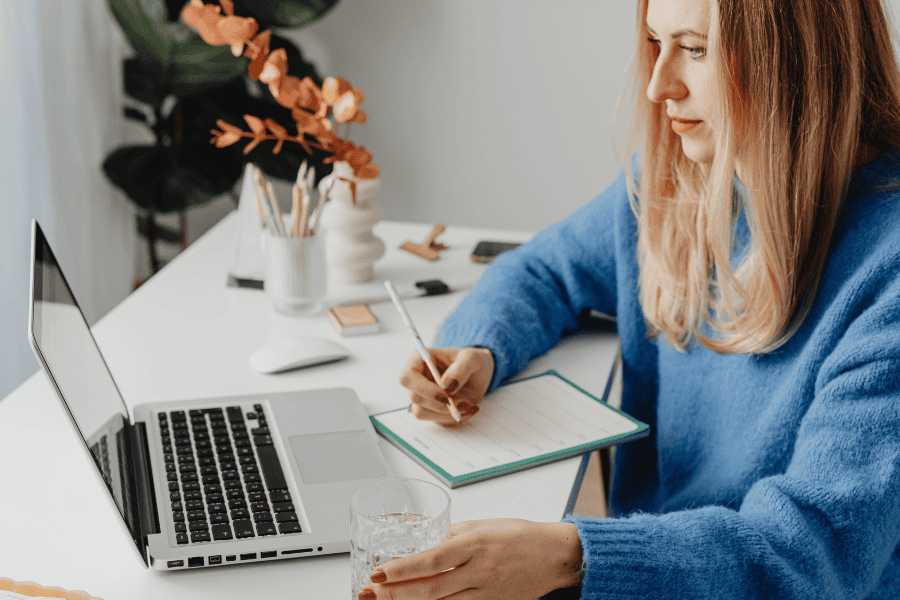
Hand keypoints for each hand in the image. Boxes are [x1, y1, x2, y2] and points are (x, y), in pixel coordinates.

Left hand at [358, 519, 582, 599]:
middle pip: (430, 588)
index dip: (402, 569)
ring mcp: (485, 592)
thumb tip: (419, 538)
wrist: (554, 556)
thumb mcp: (480, 526)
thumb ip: (449, 535)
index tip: (379, 572)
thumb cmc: (519, 536)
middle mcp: (479, 570)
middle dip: (396, 593)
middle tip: (371, 592)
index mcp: (474, 543)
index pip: (431, 559)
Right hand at [398, 347, 493, 425]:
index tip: (445, 394)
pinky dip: (453, 418)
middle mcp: (417, 379)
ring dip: (447, 414)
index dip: (423, 389)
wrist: (478, 375)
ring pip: (422, 413)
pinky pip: (435, 420)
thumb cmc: (471, 361)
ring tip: (469, 405)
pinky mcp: (430, 409)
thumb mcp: (472, 358)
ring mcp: (422, 395)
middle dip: (440, 404)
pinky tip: (468, 409)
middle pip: (415, 398)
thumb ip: (461, 368)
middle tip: (464, 402)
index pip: (407, 378)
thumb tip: (445, 385)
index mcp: (420, 360)